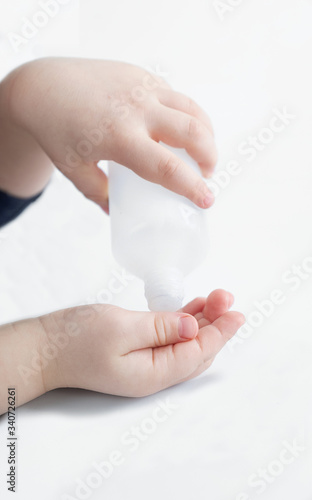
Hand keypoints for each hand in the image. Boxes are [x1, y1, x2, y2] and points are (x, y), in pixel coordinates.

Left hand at [8, 58, 216, 210]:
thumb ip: (97, 193)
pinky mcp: (142, 76)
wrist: (43, 86)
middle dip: (210, 157)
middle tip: (206, 174)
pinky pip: (176, 97)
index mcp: (120, 137)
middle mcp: (137, 109)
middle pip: (193, 132)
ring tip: (202, 152)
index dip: (192, 187)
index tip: (207, 200)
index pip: (167, 168)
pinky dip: (187, 115)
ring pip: (191, 109)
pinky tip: (179, 130)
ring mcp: (142, 88)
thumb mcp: (74, 169)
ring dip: (206, 133)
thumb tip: (115, 211)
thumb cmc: (56, 130)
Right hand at [40, 290, 243, 396]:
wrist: (44, 348)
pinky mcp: (137, 351)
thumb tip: (195, 328)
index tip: (236, 313)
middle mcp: (153, 373)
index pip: (197, 354)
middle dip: (215, 324)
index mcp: (152, 374)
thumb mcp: (121, 328)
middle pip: (195, 350)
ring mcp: (145, 363)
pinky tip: (193, 308)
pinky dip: (183, 322)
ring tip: (217, 298)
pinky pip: (169, 338)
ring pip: (184, 343)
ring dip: (202, 321)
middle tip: (227, 298)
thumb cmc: (76, 339)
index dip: (220, 332)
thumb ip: (160, 328)